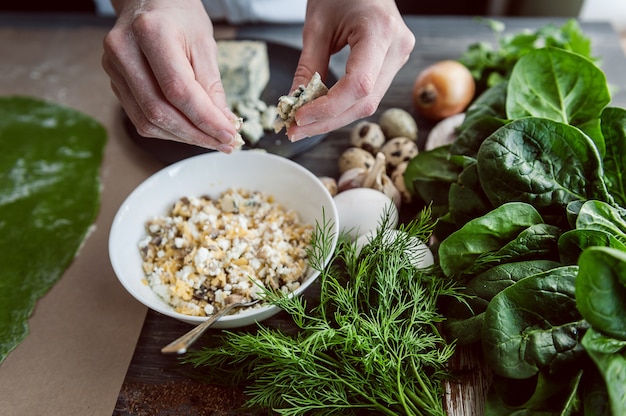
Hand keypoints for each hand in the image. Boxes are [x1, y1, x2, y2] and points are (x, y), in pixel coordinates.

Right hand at [102, 0, 239, 152]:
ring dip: (183, 137)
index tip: (229, 134)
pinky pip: (141, 118)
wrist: (149, 0)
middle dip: (196, 134)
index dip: (205, 119)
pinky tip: (190, 131)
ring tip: (211, 140)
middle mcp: (124, 50)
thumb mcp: (204, 43)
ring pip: (148, 121)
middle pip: (159, 110)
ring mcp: (113, 68)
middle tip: (224, 143)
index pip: (178, 90)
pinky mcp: (114, 82)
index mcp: (151, 32)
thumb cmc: (179, 16)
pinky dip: (169, 130)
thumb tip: (223, 124)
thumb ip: (211, 86)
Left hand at [287, 0, 414, 141]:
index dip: (328, 108)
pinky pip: (369, 94)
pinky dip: (343, 106)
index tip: (300, 117)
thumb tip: (293, 103)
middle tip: (295, 131)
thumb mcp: (317, 25)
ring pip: (368, 104)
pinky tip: (321, 112)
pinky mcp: (393, 63)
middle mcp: (398, 48)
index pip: (358, 85)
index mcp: (380, 31)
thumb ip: (307, 67)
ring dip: (333, 118)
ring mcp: (399, 57)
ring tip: (304, 125)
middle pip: (364, 102)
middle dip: (327, 121)